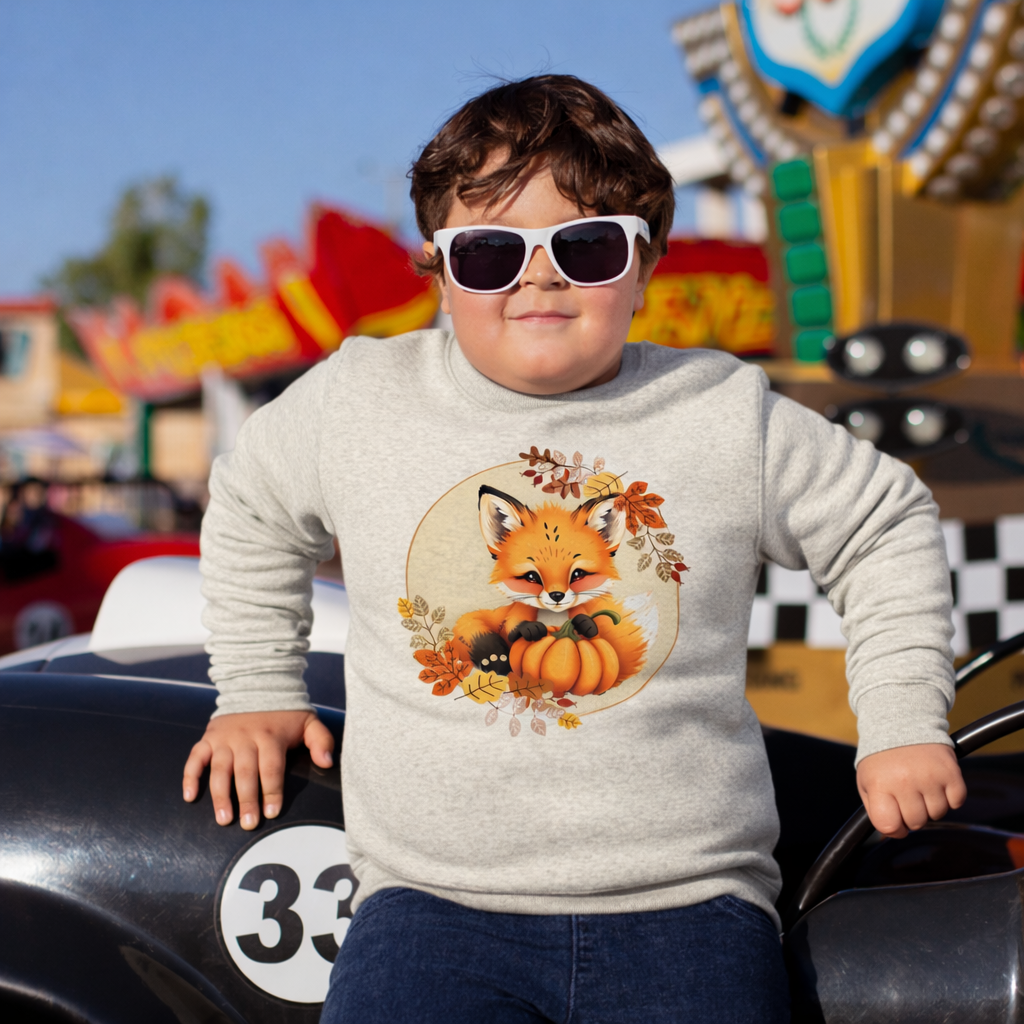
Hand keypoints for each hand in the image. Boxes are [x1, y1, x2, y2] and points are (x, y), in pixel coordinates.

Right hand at [182, 710, 334, 829]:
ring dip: (220, 795)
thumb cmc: (285, 714)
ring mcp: (224, 738)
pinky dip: (190, 776)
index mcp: (270, 736)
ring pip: (219, 769)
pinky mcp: (208, 738)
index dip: (272, 790)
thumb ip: (321, 740)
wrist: (257, 686)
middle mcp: (245, 738)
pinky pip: (195, 758)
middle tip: (248, 824)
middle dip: (247, 800)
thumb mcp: (308, 722)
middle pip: (245, 773)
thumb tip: (327, 762)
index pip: (271, 767)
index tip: (272, 812)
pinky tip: (189, 797)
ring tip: (224, 818)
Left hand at [857, 743, 966, 838]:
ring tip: (920, 784)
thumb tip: (889, 836)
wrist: (903, 723)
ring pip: (937, 814)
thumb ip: (875, 810)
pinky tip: (935, 781)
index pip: (889, 825)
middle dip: (912, 814)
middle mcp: (904, 780)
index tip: (894, 820)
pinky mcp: (951, 772)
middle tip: (907, 794)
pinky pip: (956, 802)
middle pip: (916, 822)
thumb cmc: (883, 759)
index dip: (894, 828)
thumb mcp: (868, 781)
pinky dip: (949, 796)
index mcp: (879, 784)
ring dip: (930, 805)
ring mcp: (930, 776)